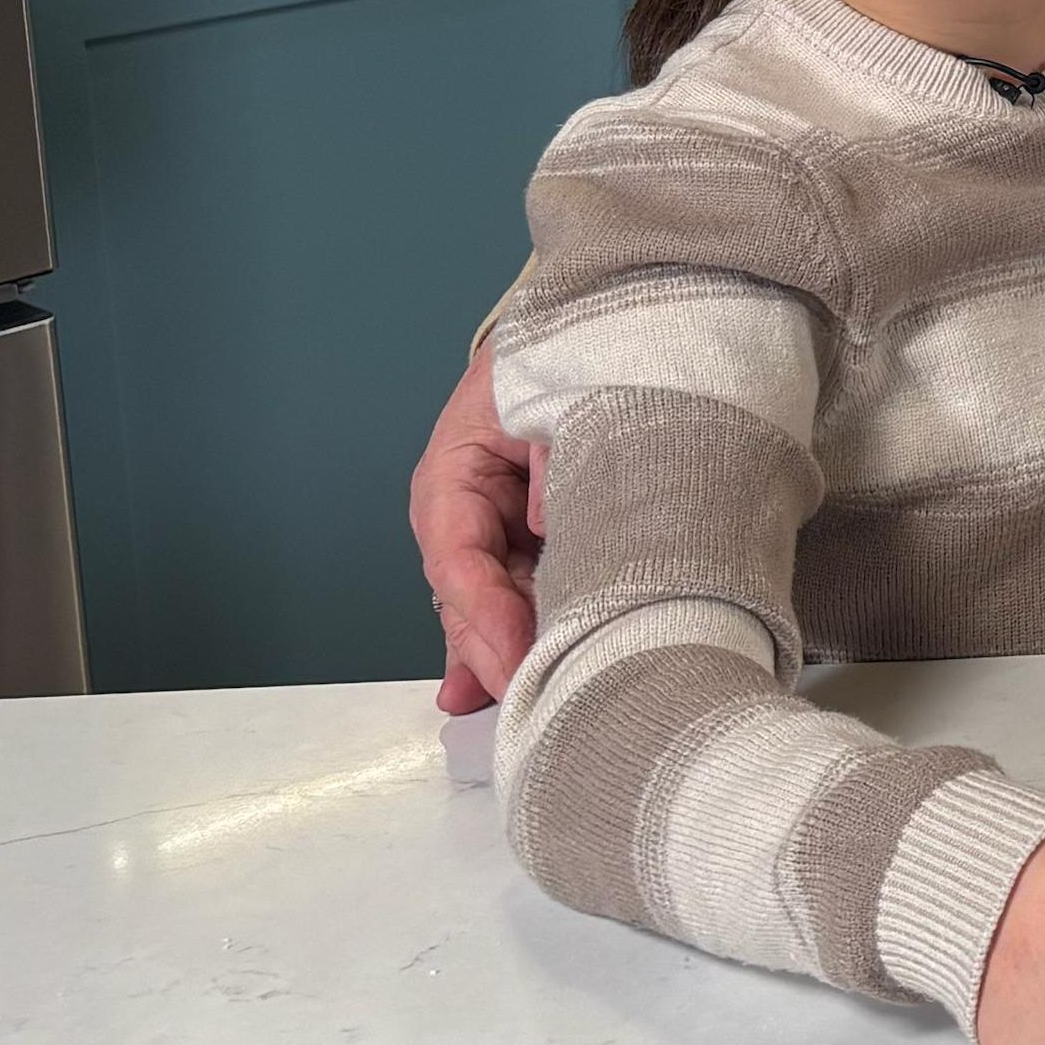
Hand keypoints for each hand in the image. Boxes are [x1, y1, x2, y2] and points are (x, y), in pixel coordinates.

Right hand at [410, 351, 539, 716]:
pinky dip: (519, 639)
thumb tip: (547, 525)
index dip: (482, 612)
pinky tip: (508, 687)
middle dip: (491, 652)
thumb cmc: (563, 358)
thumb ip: (553, 455)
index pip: (456, 554)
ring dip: (501, 657)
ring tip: (515, 710)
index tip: (512, 657)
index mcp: (454, 472)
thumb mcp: (555, 392)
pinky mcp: (529, 544)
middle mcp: (464, 512)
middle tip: (521, 702)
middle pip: (468, 596)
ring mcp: (496, 532)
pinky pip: (520, 598)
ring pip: (491, 607)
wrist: (590, 334)